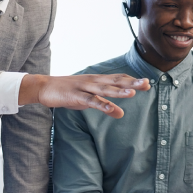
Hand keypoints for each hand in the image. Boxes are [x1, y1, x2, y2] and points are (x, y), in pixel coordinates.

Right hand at [19, 74, 150, 118]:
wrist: (45, 87)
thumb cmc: (68, 93)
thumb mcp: (89, 101)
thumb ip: (105, 105)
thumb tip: (121, 114)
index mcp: (97, 80)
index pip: (118, 78)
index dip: (132, 80)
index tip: (148, 83)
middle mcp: (93, 81)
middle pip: (115, 81)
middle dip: (131, 83)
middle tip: (147, 84)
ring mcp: (84, 88)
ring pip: (104, 89)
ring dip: (118, 91)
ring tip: (133, 92)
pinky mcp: (76, 96)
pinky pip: (91, 101)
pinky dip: (102, 104)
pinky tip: (112, 109)